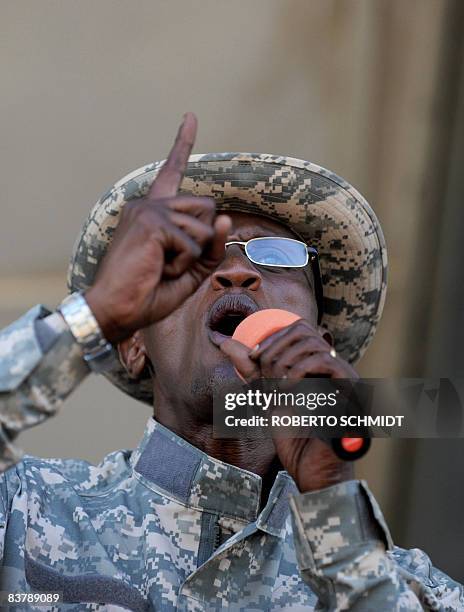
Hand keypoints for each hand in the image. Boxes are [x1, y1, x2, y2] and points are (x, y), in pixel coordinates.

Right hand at [86, 113, 230, 343]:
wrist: (117, 311)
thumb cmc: (149, 292)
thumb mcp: (190, 271)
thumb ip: (210, 247)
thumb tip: (226, 218)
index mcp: (154, 212)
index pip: (172, 172)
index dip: (182, 144)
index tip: (191, 116)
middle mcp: (149, 204)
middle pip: (208, 207)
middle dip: (203, 240)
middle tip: (171, 262)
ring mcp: (149, 210)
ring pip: (204, 227)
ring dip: (191, 257)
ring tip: (161, 268)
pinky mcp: (152, 222)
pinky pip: (193, 243)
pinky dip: (183, 264)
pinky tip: (158, 269)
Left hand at [220, 319, 356, 491]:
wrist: (312, 472)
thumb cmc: (294, 438)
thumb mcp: (266, 396)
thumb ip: (250, 368)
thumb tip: (223, 340)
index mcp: (320, 367)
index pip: (299, 329)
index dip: (273, 337)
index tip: (253, 356)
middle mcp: (336, 368)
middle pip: (304, 330)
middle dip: (275, 347)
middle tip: (261, 370)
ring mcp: (347, 378)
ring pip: (313, 344)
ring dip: (285, 360)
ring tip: (274, 386)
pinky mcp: (351, 390)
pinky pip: (326, 362)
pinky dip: (300, 370)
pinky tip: (286, 389)